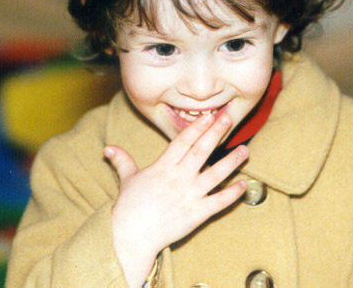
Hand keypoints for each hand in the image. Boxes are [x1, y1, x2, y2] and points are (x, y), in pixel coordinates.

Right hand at [104, 112, 248, 286]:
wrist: (130, 237)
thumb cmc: (128, 207)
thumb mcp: (127, 180)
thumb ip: (123, 161)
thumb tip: (108, 148)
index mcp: (163, 167)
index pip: (183, 141)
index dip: (197, 127)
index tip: (209, 115)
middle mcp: (178, 178)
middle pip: (201, 151)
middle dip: (216, 133)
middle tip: (228, 118)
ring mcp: (189, 196)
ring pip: (215, 175)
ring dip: (232, 162)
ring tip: (245, 150)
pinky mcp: (197, 214)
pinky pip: (218, 202)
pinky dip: (232, 194)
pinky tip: (243, 184)